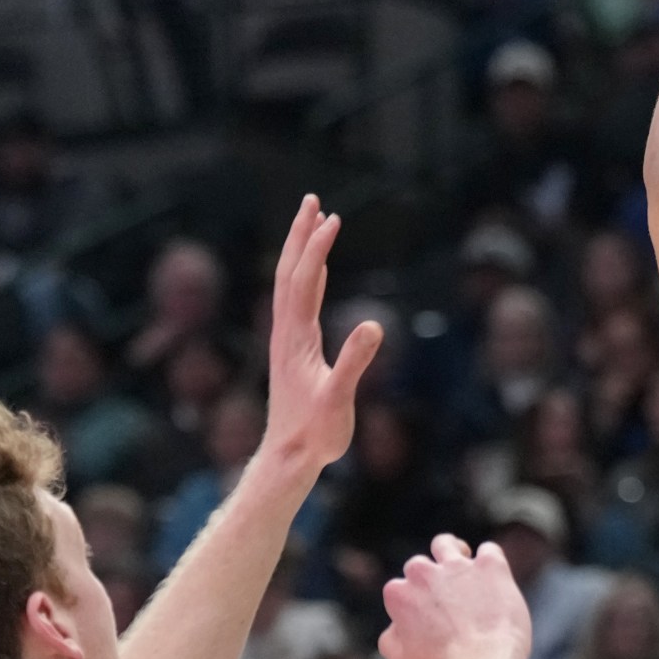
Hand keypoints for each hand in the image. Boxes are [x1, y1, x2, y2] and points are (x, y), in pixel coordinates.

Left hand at [259, 195, 381, 479]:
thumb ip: (354, 362)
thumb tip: (372, 325)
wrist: (288, 457)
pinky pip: (297, 303)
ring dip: (300, 251)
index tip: (332, 219)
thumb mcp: (339, 400)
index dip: (316, 249)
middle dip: (301, 235)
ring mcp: (286, 340)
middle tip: (312, 201)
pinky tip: (315, 273)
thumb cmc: (315, 434)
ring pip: (290, 284)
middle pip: (289, 272)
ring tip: (313, 223)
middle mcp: (286, 332)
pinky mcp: (292, 351)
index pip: (303, 281)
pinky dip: (305, 278)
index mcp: (296, 338)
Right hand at [379, 535, 533, 658]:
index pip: (401, 590)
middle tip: (448, 603)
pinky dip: (491, 564)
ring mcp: (457, 566)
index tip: (428, 623)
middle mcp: (423, 572)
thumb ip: (391, 640)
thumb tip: (396, 627)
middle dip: (430, 582)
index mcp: (399, 594)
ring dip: (453, 553)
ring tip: (466, 571)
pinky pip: (489, 551)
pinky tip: (495, 579)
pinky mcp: (489, 566)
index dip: (414, 606)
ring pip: (447, 545)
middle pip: (421, 567)